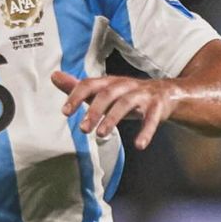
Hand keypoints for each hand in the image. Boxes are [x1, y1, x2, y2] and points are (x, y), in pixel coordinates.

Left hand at [52, 69, 175, 150]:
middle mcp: (125, 85)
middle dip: (94, 111)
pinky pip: (152, 119)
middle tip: (82, 129)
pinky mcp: (157, 107)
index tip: (65, 112)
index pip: (90, 84)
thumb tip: (54, 76)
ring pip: (126, 104)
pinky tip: (139, 145)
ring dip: (112, 119)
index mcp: (110, 82)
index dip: (76, 96)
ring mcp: (142, 95)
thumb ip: (80, 88)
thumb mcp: (103, 91)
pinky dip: (146, 132)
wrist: (167, 93)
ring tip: (101, 135)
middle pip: (108, 94)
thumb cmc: (127, 95)